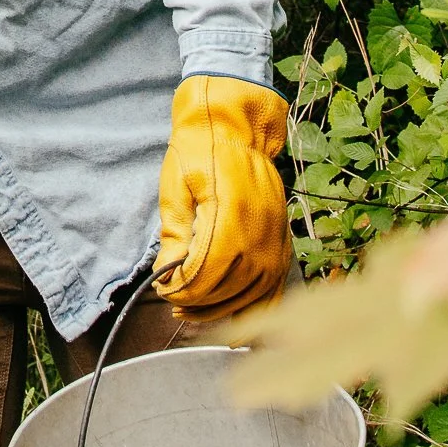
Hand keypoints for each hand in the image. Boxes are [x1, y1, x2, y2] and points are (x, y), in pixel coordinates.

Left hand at [154, 77, 291, 318]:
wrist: (237, 126)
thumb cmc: (200, 151)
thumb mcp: (176, 187)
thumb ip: (174, 234)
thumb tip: (167, 276)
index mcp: (229, 215)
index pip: (204, 274)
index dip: (181, 290)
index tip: (164, 290)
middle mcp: (259, 233)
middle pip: (227, 289)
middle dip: (197, 303)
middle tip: (174, 304)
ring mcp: (276, 240)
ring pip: (251, 295)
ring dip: (222, 311)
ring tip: (196, 313)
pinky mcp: (283, 243)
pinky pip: (275, 288)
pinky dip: (257, 308)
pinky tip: (237, 320)